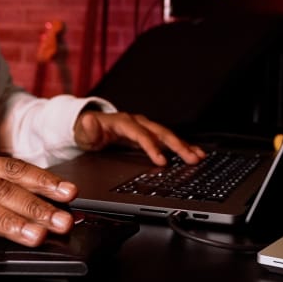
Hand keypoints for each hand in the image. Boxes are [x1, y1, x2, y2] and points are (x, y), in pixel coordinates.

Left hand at [74, 110, 205, 166]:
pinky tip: (193, 154)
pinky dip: (180, 147)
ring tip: (199, 156)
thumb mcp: (83, 131)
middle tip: (191, 158)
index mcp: (123, 122)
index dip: (152, 147)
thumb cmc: (87, 131)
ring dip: (184, 146)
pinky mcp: (148, 134)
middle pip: (160, 133)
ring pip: (167, 136)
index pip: (140, 134)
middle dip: (177, 146)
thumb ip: (87, 129)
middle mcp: (137, 122)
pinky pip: (166, 140)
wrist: (90, 126)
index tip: (162, 160)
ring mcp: (144, 127)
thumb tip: (88, 121)